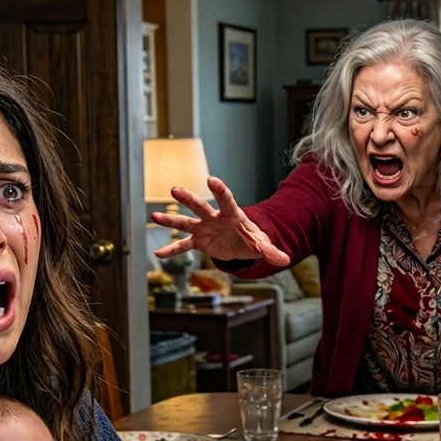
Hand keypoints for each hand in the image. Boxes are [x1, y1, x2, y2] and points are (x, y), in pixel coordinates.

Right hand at [152, 177, 289, 265]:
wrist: (242, 244)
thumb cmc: (251, 239)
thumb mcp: (262, 245)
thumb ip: (271, 252)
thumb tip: (285, 260)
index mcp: (232, 214)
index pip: (226, 200)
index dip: (220, 190)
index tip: (211, 180)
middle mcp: (214, 218)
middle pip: (200, 206)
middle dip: (188, 199)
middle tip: (174, 190)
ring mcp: (204, 228)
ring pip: (186, 223)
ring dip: (171, 221)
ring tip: (154, 217)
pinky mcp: (198, 241)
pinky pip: (183, 246)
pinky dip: (172, 250)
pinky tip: (158, 253)